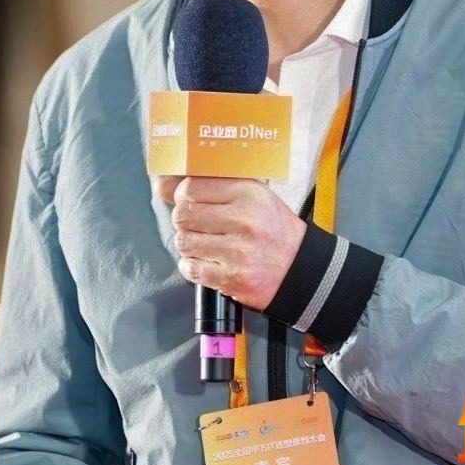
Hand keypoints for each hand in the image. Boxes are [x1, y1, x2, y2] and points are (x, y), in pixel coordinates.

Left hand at [156, 176, 306, 309]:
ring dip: (188, 244)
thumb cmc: (274, 229)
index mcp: (249, 193)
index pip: (192, 187)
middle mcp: (244, 220)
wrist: (301, 269)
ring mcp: (238, 251)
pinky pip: (191, 269)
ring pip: (184, 242)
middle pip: (183, 214)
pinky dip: (192, 266)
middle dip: (183, 220)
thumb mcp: (253, 196)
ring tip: (205, 244)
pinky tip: (206, 262)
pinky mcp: (232, 278)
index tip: (185, 199)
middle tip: (196, 224)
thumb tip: (162, 186)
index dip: (181, 194)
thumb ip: (212, 186)